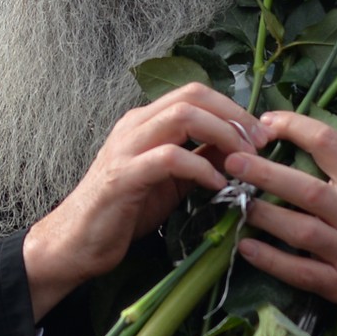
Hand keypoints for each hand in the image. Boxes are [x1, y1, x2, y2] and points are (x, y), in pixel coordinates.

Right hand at [24, 83, 267, 321]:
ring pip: (182, 117)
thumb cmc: (124, 210)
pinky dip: (200, 167)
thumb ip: (199, 158)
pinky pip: (170, 158)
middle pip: (192, 96)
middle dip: (234, 116)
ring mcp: (126, 148)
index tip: (260, 133)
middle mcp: (135, 125)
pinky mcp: (123, 176)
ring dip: (222, 135)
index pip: (195, 93)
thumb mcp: (171, 180)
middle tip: (260, 144)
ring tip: (243, 161)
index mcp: (146, 121)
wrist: (76, 242)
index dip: (232, 107)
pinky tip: (218, 184)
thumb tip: (239, 148)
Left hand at [227, 89, 336, 335]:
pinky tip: (245, 247)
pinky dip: (270, 260)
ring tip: (233, 199)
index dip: (294, 127)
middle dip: (262, 172)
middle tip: (230, 159)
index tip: (268, 121)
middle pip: (301, 188)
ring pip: (295, 230)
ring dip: (261, 214)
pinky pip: (298, 271)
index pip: (328, 143)